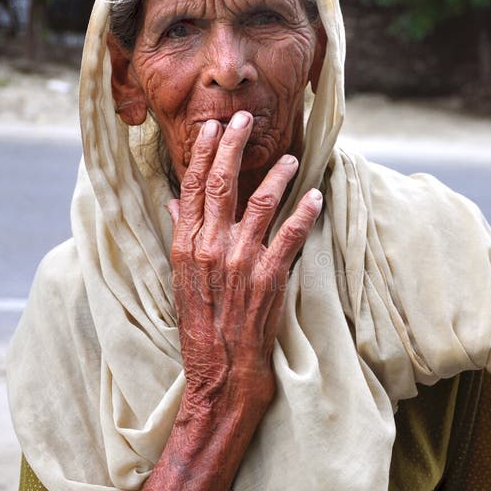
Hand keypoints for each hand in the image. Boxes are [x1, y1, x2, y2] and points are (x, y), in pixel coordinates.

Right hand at [167, 111, 321, 412]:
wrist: (222, 370)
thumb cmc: (201, 327)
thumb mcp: (182, 280)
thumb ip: (181, 236)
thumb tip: (174, 202)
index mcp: (187, 247)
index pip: (193, 188)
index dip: (204, 154)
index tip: (213, 129)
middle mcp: (211, 248)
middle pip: (221, 184)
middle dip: (234, 146)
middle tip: (244, 119)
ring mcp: (241, 261)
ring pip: (260, 203)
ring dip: (278, 176)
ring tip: (291, 158)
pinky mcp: (269, 278)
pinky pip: (291, 236)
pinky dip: (304, 214)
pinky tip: (315, 197)